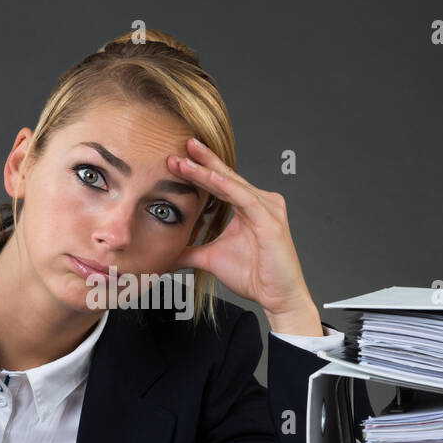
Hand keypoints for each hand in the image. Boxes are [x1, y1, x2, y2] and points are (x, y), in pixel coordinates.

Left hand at [169, 137, 322, 334]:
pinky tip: (211, 178)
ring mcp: (267, 208)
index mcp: (248, 206)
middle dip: (202, 161)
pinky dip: (227, 187)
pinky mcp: (270, 221)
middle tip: (181, 145)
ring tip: (185, 160)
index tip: (176, 159)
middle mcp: (260, 202)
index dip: (199, 170)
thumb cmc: (254, 275)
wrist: (277, 297)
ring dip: (207, 172)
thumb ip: (189, 252)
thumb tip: (165, 254)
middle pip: (227, 176)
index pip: (220, 182)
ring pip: (233, 184)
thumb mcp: (211, 259)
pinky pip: (245, 199)